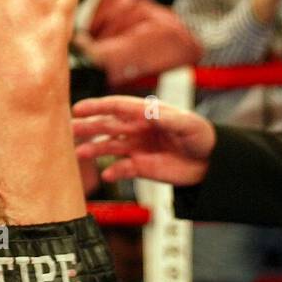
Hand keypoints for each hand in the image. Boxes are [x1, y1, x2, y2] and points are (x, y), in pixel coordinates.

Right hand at [72, 95, 214, 186]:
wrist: (211, 163)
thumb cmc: (202, 136)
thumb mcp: (187, 123)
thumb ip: (167, 117)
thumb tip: (148, 109)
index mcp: (147, 113)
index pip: (117, 107)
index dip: (97, 106)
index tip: (78, 108)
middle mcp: (138, 128)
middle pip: (107, 125)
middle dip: (88, 127)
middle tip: (69, 129)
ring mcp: (138, 147)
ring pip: (110, 146)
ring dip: (94, 149)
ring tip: (78, 154)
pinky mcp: (142, 166)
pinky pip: (122, 169)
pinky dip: (113, 172)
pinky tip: (106, 175)